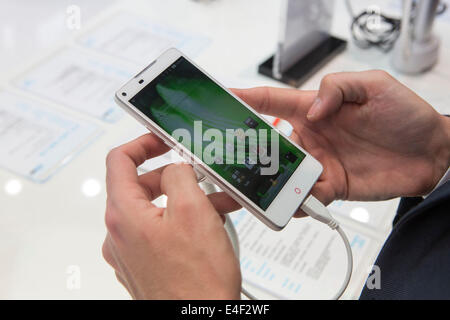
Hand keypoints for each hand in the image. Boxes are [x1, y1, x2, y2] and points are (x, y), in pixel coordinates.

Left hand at [102, 134, 240, 298]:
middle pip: (142, 186)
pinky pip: (161, 231)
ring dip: (187, 201)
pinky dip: (183, 222)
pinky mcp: (146, 265)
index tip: (162, 139)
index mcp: (124, 215)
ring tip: (218, 204)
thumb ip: (180, 175)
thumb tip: (176, 165)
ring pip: (157, 210)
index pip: (119, 160)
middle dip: (176, 176)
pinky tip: (210, 226)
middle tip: (202, 176)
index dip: (142, 143)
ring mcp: (131, 252)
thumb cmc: (196, 282)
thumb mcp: (193, 211)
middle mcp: (120, 234)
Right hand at [233, 70, 449, 208]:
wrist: (431, 154)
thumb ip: (338, 88)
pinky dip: (293, 202)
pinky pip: (305, 197)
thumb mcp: (374, 86)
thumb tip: (311, 111)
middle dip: (243, 151)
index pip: (271, 102)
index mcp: (313, 109)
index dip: (244, 99)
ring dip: (264, 182)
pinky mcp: (331, 187)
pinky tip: (284, 204)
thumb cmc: (405, 115)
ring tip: (245, 189)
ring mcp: (319, 164)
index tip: (221, 99)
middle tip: (222, 160)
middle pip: (267, 145)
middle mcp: (310, 137)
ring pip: (282, 174)